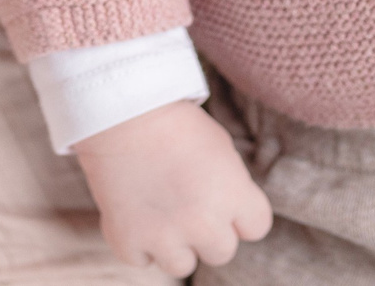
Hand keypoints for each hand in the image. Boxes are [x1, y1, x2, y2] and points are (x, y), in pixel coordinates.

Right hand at [72, 99, 274, 275]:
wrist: (118, 109)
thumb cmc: (172, 120)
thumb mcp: (220, 146)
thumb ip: (232, 187)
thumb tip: (230, 215)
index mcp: (233, 194)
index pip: (256, 227)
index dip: (240, 212)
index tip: (221, 197)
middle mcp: (203, 222)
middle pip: (222, 252)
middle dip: (207, 231)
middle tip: (186, 202)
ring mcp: (163, 235)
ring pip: (182, 265)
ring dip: (172, 244)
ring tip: (159, 211)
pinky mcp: (127, 239)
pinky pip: (140, 260)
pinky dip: (135, 241)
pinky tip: (133, 213)